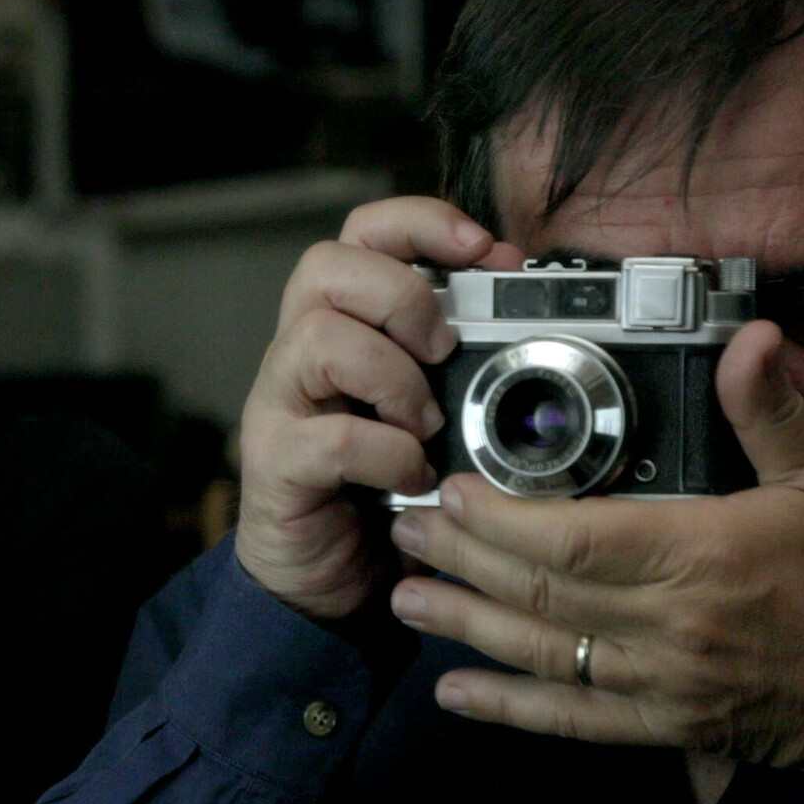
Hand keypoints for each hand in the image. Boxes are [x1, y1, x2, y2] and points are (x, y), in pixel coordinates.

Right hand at [234, 197, 525, 619]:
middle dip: (402, 294)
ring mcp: (280, 403)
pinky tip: (411, 477)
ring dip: (392, 376)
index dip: (421, 222)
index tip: (484, 249)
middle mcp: (300, 350)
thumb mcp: (434, 412)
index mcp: (344, 321)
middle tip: (443, 347)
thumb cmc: (385, 488)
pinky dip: (386, 454)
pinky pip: (329, 437)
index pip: (364, 233)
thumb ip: (461, 364)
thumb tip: (528, 314)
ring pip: (317, 337)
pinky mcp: (276, 462)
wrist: (328, 581)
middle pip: (326, 265)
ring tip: (425, 423)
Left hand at [386, 320, 803, 778]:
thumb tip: (749, 336)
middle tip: (402, 526)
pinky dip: (506, 708)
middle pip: (538, 592)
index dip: (500, 518)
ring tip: (403, 594)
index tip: (449, 489)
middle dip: (460, 558)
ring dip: (464, 623)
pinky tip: (452, 691)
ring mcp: (660, 683)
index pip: (574, 539)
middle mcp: (670, 625)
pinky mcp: (661, 724)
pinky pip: (569, 719)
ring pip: (540, 654)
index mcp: (702, 556)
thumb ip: (771, 410)